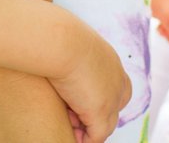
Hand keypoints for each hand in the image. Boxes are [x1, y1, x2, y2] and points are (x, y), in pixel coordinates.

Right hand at [46, 25, 129, 142]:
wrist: (60, 40)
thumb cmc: (56, 36)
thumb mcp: (66, 42)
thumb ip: (66, 50)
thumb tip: (51, 48)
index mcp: (109, 60)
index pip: (115, 86)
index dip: (98, 96)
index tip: (75, 99)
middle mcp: (116, 79)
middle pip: (114, 107)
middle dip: (94, 115)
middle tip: (70, 113)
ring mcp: (111, 97)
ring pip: (105, 124)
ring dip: (85, 127)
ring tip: (65, 121)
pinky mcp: (100, 111)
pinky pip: (96, 136)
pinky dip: (84, 139)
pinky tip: (69, 134)